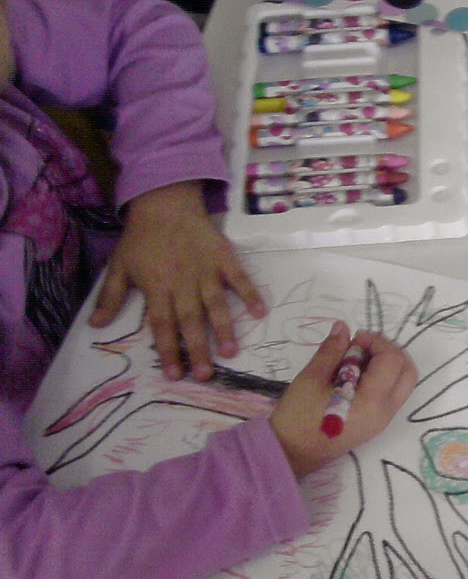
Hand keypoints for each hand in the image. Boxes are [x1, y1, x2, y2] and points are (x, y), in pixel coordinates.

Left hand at [89, 181, 266, 380]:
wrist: (165, 203)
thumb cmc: (141, 238)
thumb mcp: (119, 266)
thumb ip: (110, 297)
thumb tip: (95, 326)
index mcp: (157, 287)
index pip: (161, 324)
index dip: (167, 350)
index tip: (174, 374)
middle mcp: (183, 283)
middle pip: (190, 321)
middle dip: (197, 349)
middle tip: (205, 375)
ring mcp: (206, 271)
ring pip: (216, 304)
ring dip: (223, 329)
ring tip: (230, 352)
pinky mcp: (224, 259)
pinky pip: (239, 279)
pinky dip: (251, 294)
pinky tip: (261, 312)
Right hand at [270, 321, 417, 477]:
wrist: (290, 454)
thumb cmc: (298, 417)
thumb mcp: (312, 378)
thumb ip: (331, 351)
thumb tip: (342, 327)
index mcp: (373, 401)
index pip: (392, 360)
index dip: (376, 342)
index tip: (354, 338)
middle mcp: (385, 412)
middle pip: (407, 372)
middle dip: (390, 351)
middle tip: (363, 346)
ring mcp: (383, 420)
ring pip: (402, 384)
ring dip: (387, 365)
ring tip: (356, 360)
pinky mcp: (375, 424)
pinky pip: (391, 395)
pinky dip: (381, 379)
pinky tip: (354, 375)